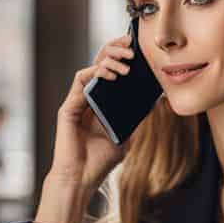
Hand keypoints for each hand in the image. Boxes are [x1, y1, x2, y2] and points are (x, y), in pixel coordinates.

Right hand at [34, 34, 136, 222]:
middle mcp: (87, 99)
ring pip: (91, 68)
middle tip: (132, 43)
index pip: (110, 72)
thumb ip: (135, 118)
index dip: (121, 56)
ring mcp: (77, 102)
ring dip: (109, 59)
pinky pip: (80, 80)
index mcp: (100, 104)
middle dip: (115, 49)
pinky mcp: (68, 107)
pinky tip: (111, 74)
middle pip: (100, 64)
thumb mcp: (126, 137)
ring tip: (127, 60)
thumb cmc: (99, 162)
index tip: (137, 48)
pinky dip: (95, 72)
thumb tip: (155, 101)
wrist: (81, 180)